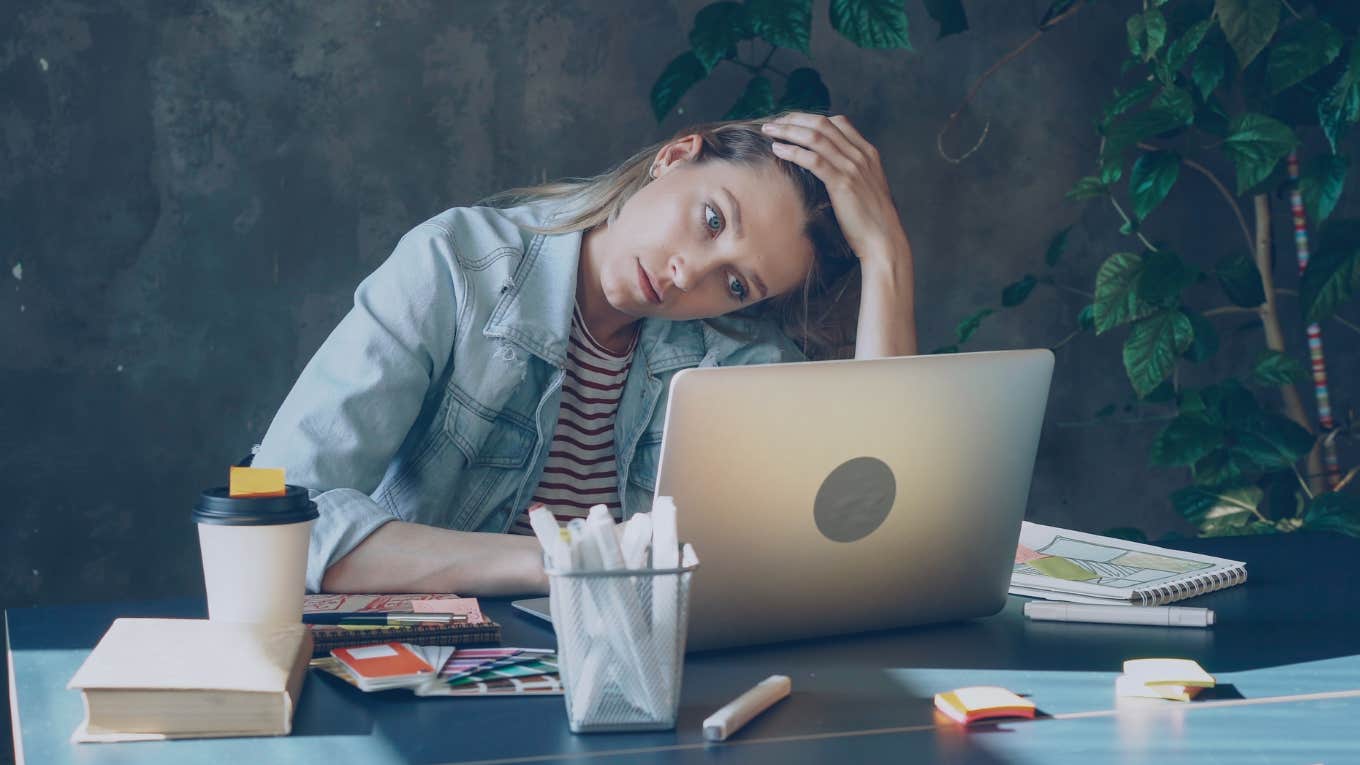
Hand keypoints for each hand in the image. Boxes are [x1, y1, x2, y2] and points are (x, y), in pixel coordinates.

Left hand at [761, 113, 909, 263]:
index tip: (792, 122)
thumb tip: (830, 168)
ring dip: (788, 131)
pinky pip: (813, 160)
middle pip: (823, 124)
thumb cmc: (871, 219)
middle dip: (795, 119)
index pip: (838, 121)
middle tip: (774, 122)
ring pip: (815, 137)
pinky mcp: (842, 183)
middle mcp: (861, 155)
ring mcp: (852, 167)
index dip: (811, 118)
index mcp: (868, 152)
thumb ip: (852, 171)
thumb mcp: (866, 187)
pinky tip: (778, 150)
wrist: (884, 239)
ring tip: (769, 131)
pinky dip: (793, 151)